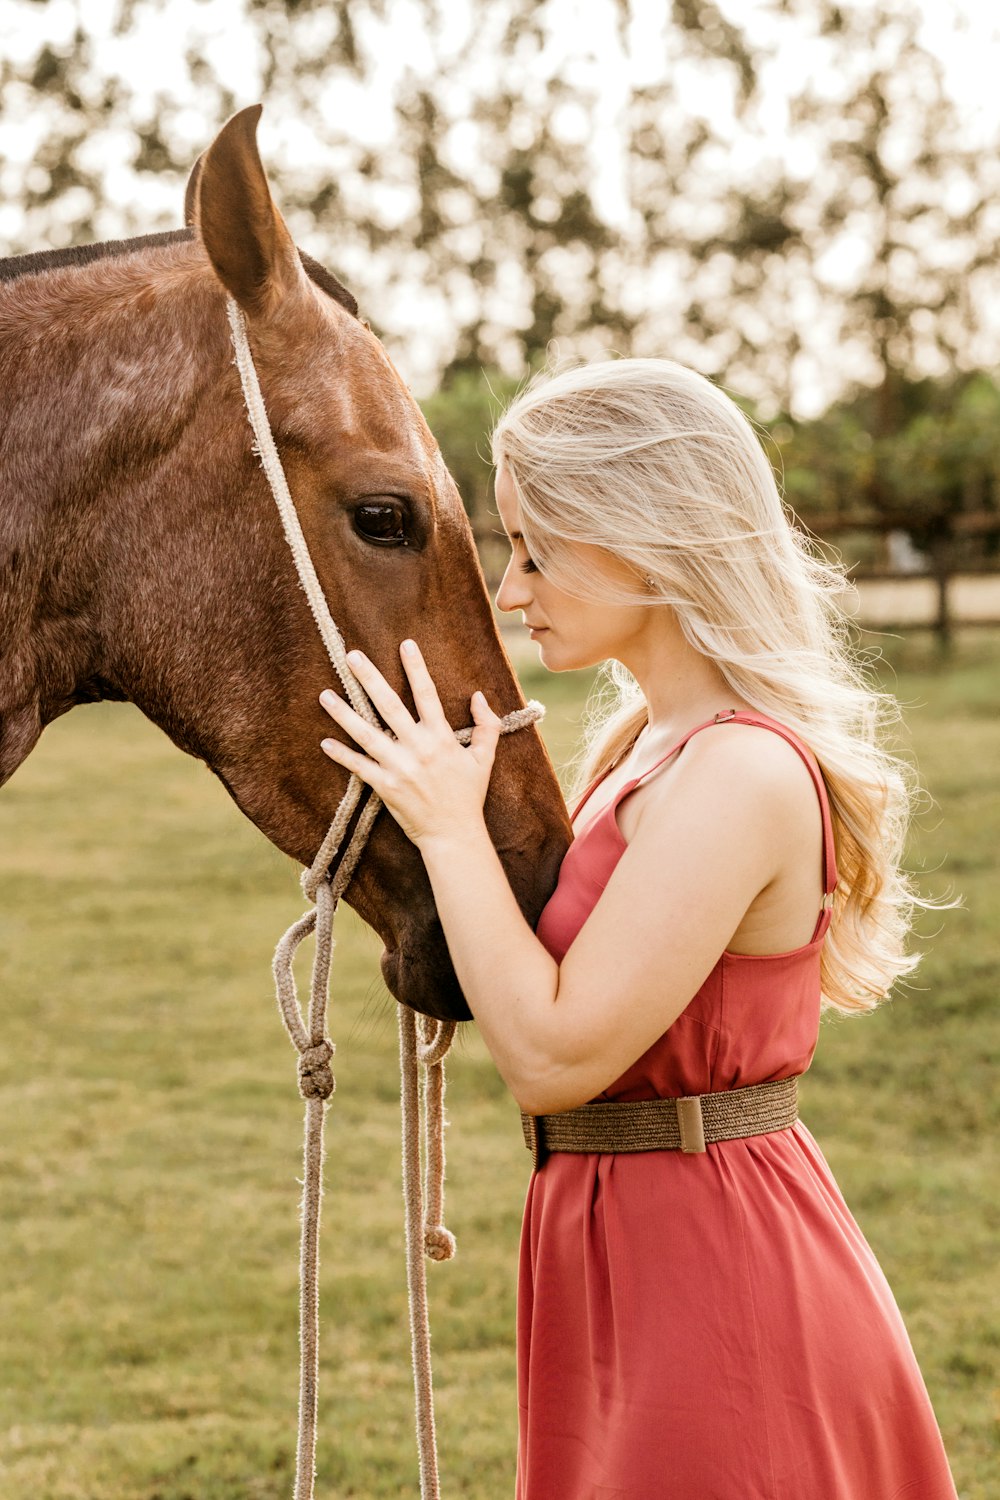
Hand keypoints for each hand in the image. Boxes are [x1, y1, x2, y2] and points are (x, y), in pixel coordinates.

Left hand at [319, 639, 502, 847]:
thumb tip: (479, 696)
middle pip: (389, 705)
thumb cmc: (469, 796)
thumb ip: (487, 725)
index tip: (405, 643)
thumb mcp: (484, 758)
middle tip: (351, 656)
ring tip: (324, 695)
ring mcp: (400, 767)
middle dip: (369, 678)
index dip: (416, 667)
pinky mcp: (386, 787)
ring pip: (367, 734)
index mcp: (441, 738)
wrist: (454, 834)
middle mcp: (418, 748)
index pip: (427, 694)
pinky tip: (325, 741)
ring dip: (343, 714)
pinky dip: (342, 755)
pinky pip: (359, 767)